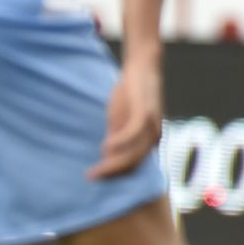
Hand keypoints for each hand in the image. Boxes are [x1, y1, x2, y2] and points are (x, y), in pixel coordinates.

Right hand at [88, 58, 161, 179]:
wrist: (142, 66)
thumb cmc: (130, 94)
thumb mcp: (121, 119)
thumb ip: (117, 136)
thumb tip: (107, 156)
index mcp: (149, 141)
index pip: (132, 166)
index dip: (113, 175)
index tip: (95, 178)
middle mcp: (153, 137)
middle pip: (132, 164)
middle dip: (110, 173)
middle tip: (90, 178)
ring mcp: (151, 125)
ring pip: (133, 154)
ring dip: (112, 164)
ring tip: (95, 170)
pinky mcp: (145, 112)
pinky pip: (133, 133)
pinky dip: (119, 142)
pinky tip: (104, 146)